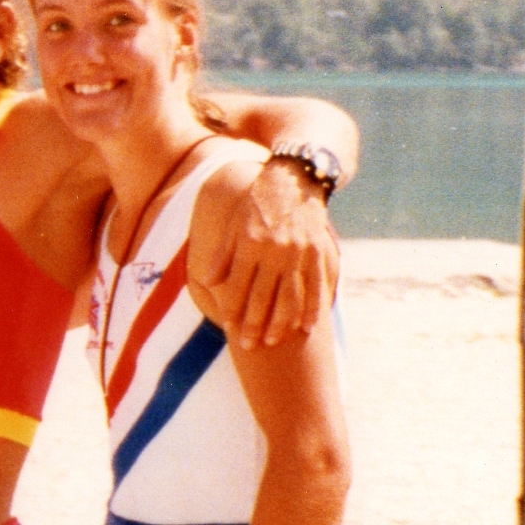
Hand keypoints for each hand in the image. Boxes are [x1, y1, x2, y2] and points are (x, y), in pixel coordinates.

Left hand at [191, 159, 338, 349]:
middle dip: (253, 323)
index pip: (237, 285)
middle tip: (247, 345)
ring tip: (271, 341)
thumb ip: (222, 254)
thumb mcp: (234, 224)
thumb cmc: (257, 202)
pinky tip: (306, 327)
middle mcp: (274, 250)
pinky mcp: (318, 252)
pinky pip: (316, 286)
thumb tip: (206, 280)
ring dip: (281, 322)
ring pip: (289, 295)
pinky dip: (312, 308)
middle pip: (262, 296)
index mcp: (250, 244)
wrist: (294, 179)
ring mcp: (299, 253)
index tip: (227, 328)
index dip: (232, 308)